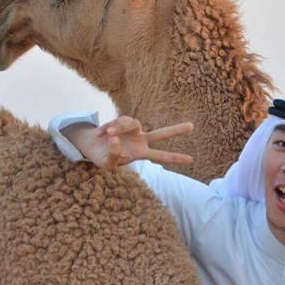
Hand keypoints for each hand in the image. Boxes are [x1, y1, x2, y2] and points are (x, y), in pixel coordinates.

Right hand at [69, 116, 193, 169]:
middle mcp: (141, 140)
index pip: (160, 156)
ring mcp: (133, 130)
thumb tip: (116, 140)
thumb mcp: (107, 163)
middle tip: (193, 126)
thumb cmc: (102, 157)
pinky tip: (100, 134)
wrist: (91, 145)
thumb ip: (114, 155)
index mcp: (140, 154)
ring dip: (119, 128)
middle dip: (176, 130)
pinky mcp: (122, 121)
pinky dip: (109, 127)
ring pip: (132, 123)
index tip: (191, 159)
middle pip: (161, 134)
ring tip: (107, 134)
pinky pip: (118, 121)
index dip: (175, 158)